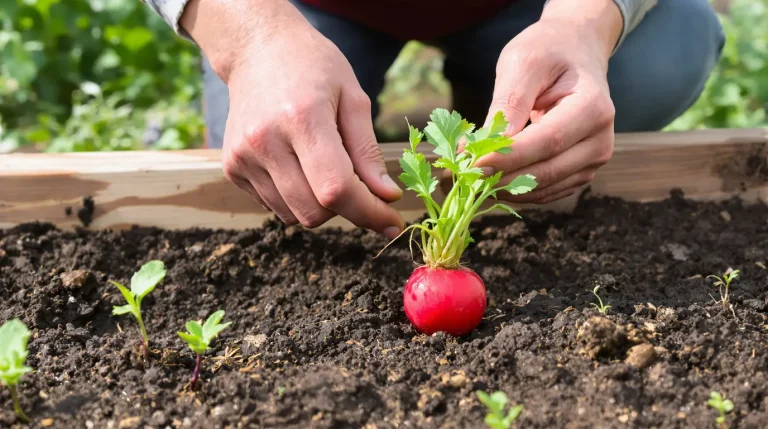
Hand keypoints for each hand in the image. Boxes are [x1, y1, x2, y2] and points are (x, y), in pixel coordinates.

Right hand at [181, 0, 403, 237]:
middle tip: (357, 184)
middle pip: (314, 211)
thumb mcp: (353, 96)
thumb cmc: (313, 67)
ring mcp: (243, 156)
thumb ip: (368, 151)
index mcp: (301, 118)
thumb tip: (387, 197)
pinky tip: (297, 164)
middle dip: (345, 209)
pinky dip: (295, 198)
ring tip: (322, 165)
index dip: (369, 213)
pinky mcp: (231, 167)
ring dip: (319, 205)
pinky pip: (273, 206)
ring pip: (294, 215)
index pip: (336, 188)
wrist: (256, 49)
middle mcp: (265, 141)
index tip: (392, 222)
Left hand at [468, 0, 622, 203]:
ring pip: (543, 189)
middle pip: (545, 172)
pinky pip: (543, 192)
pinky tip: (484, 181)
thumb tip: (485, 146)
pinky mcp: (578, 174)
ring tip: (464, 180)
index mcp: (593, 108)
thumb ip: (508, 103)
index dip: (507, 158)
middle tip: (458, 177)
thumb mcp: (523, 63)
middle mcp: (600, 141)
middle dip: (498, 178)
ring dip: (501, 190)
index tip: (470, 162)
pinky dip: (512, 191)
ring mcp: (591, 162)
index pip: (546, 142)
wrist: (575, 54)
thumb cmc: (548, 52)